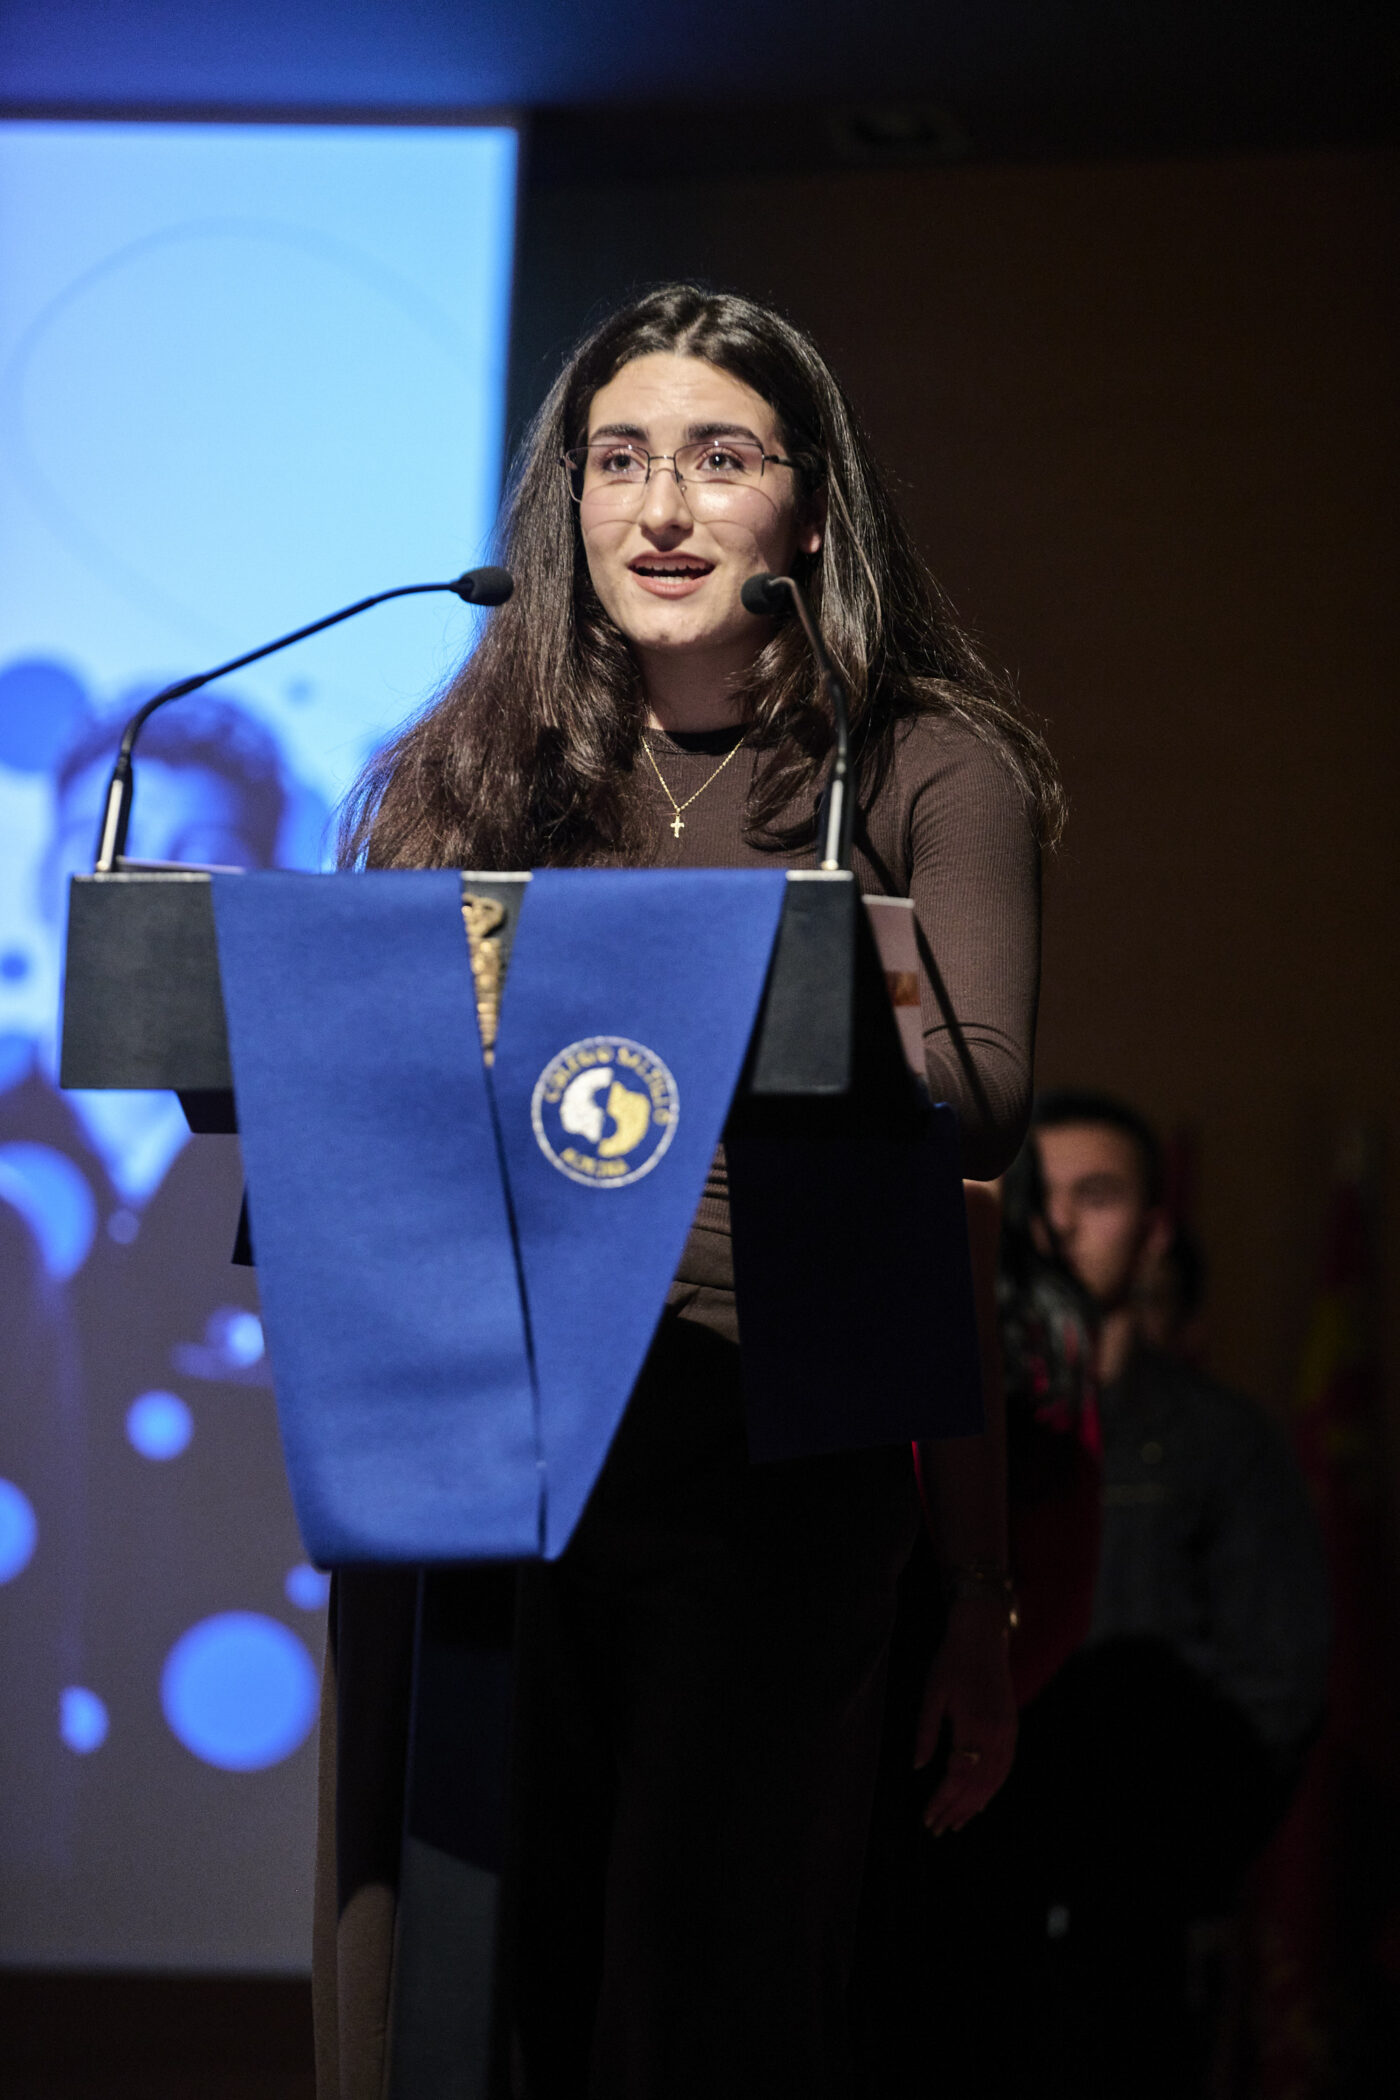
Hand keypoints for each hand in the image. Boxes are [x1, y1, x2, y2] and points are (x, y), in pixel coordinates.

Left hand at [914, 1597, 1017, 1834]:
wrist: (983, 1636)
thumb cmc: (952, 1661)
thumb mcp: (932, 1693)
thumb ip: (925, 1731)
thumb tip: (917, 1767)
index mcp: (974, 1725)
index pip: (958, 1776)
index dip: (942, 1800)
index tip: (927, 1818)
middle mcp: (996, 1734)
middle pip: (977, 1785)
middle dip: (957, 1810)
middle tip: (938, 1829)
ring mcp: (1008, 1732)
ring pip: (994, 1780)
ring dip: (976, 1805)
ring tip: (957, 1823)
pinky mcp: (1012, 1728)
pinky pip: (1005, 1768)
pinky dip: (993, 1789)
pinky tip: (981, 1801)